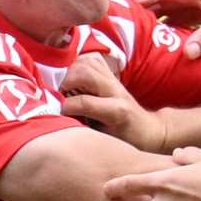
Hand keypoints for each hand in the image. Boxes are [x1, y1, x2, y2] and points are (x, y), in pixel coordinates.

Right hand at [52, 52, 170, 150]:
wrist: (147, 129)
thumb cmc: (124, 140)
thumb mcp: (104, 141)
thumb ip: (84, 128)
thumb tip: (59, 118)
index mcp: (117, 111)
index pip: (84, 102)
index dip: (63, 106)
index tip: (53, 112)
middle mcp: (116, 90)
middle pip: (85, 73)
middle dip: (65, 83)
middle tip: (59, 97)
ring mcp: (114, 80)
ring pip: (87, 62)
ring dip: (71, 72)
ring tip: (66, 88)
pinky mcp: (111, 74)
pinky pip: (92, 59)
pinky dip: (78, 64)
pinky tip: (74, 78)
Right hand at [117, 0, 200, 50]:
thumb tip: (186, 55)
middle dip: (123, 6)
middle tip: (96, 17)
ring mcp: (187, 0)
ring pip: (155, 8)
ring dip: (136, 18)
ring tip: (112, 32)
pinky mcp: (192, 9)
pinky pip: (166, 17)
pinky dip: (153, 26)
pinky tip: (142, 41)